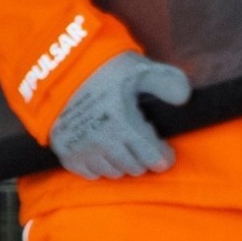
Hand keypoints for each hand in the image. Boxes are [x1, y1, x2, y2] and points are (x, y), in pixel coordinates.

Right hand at [49, 52, 189, 179]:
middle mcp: (103, 143)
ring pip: (112, 172)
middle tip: (143, 148)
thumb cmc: (102, 66)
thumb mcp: (139, 68)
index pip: (152, 157)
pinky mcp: (64, 151)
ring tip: (123, 149)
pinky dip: (98, 167)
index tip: (165, 153)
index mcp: (124, 124)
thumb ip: (166, 82)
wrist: (56, 68)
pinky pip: (88, 173)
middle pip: (133, 168)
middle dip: (142, 159)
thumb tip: (185, 99)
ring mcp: (82, 149)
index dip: (163, 158)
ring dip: (121, 164)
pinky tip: (103, 154)